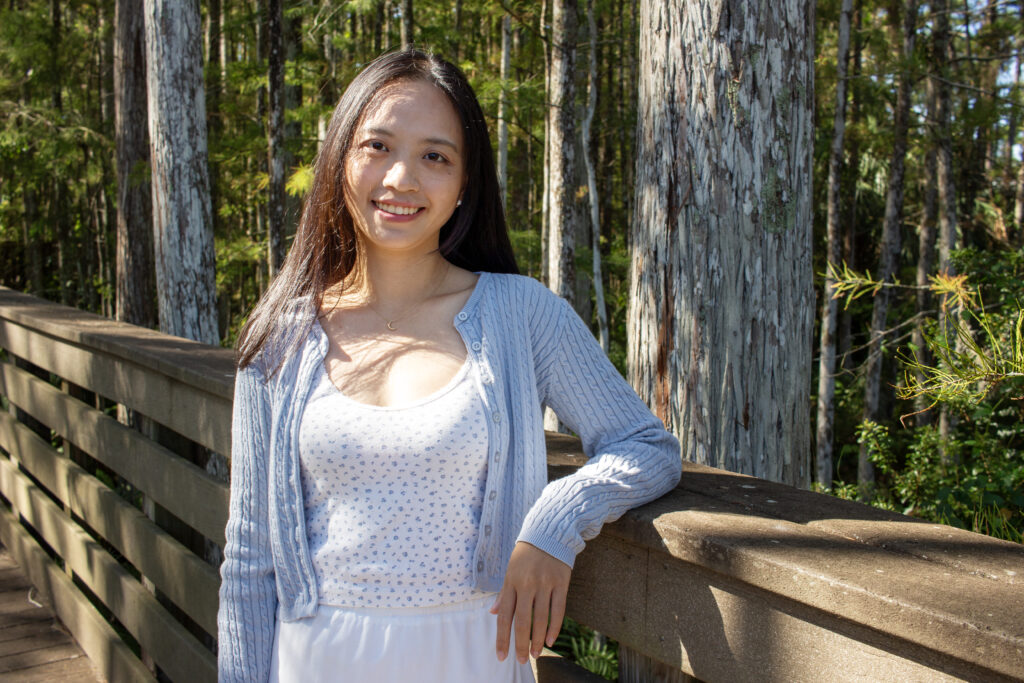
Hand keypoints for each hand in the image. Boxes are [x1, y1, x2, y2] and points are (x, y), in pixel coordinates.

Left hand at [490, 541, 571, 663]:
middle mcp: (527, 584)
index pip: (505, 616)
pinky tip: (549, 640)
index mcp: (512, 582)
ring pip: (541, 618)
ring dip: (537, 640)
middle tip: (520, 660)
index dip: (502, 638)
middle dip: (520, 644)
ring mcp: (545, 583)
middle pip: (522, 620)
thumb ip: (504, 593)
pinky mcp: (561, 582)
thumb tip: (495, 614)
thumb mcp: (511, 570)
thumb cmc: (527, 554)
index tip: (501, 656)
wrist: (549, 532)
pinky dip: (554, 627)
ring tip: (534, 654)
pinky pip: (558, 610)